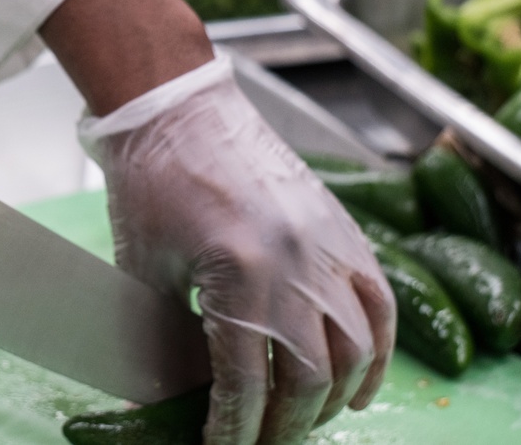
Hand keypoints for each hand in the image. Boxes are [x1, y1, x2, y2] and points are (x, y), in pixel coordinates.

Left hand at [79, 53, 395, 442]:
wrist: (177, 108)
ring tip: (307, 420)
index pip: (247, 383)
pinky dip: (377, 351)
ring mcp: (327, 245)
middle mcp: (296, 265)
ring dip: (335, 397)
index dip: (236, 430)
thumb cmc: (149, 181)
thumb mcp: (141, 267)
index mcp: (239, 276)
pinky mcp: (340, 228)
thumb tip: (161, 397)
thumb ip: (156, 337)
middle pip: (311, 377)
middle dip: (286, 425)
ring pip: (356, 349)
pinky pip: (378, 302)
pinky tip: (360, 381)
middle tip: (261, 441)